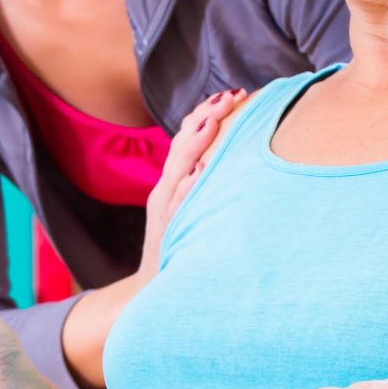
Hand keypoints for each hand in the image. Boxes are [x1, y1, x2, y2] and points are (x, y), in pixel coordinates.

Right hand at [138, 89, 248, 277]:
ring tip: (213, 122)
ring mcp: (165, 213)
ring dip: (195, 146)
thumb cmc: (179, 250)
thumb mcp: (188, 212)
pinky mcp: (167, 234)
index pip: (187, 139)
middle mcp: (165, 193)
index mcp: (173, 183)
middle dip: (205, 119)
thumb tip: (232, 161)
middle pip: (182, 147)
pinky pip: (176, 209)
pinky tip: (198, 175)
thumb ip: (202, 185)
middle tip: (231, 96)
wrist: (151, 295)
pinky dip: (186, 190)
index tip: (236, 93)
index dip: (208, 113)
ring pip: (178, 172)